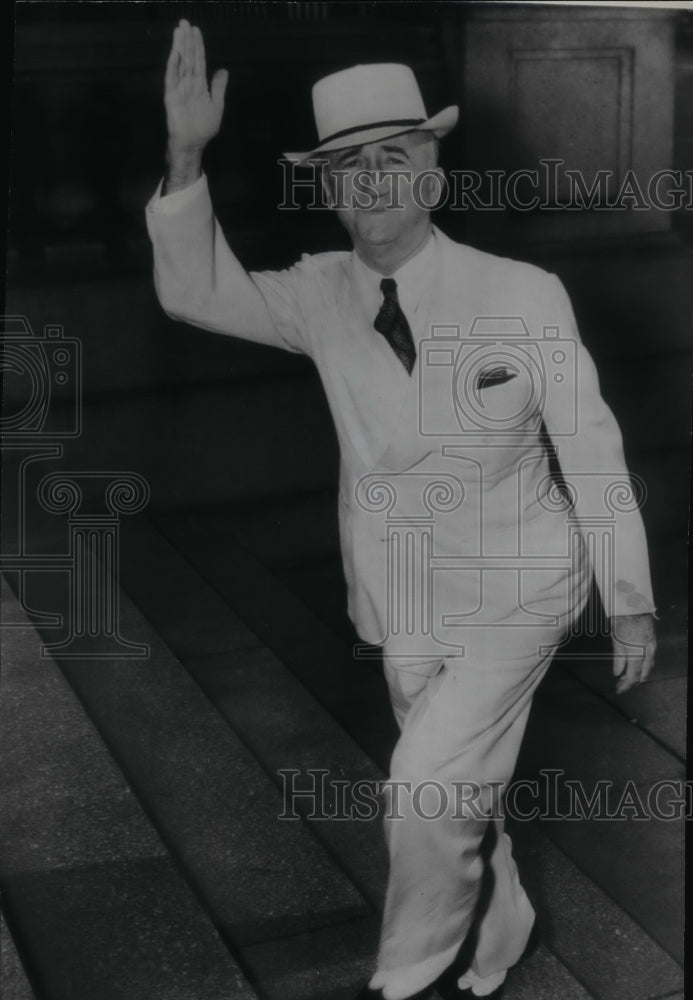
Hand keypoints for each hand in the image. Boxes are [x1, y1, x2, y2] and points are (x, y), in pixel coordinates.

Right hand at [164, 19, 227, 154]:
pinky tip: (175, 52)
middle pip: (188, 57)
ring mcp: (179, 88)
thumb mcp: (217, 105)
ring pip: (180, 63)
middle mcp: (189, 83)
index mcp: (200, 84)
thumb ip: (219, 87)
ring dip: (180, 47)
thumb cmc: (204, 127)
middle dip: (187, 40)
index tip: (196, 30)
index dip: (198, 46)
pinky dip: (173, 64)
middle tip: (185, 22)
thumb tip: (224, 70)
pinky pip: (171, 77)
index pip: (199, 61)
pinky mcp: (171, 95)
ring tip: (179, 30)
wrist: (192, 142)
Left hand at [611, 613, 655, 693]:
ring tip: (624, 677)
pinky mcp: (653, 642)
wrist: (633, 605)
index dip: (626, 686)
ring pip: (647, 668)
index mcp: (637, 653)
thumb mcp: (616, 641)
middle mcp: (648, 652)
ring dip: (637, 675)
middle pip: (642, 675)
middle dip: (631, 682)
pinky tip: (634, 666)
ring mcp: (652, 647)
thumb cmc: (622, 620)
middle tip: (620, 685)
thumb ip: (618, 659)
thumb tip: (617, 673)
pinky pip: (650, 660)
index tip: (618, 690)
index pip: (633, 676)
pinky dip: (642, 666)